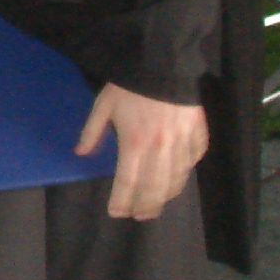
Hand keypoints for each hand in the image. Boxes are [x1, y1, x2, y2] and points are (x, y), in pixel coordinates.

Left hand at [77, 84, 206, 220]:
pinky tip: (179, 180)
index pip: (127, 182)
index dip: (122, 200)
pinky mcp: (198, 134)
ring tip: (158, 205)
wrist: (163, 63)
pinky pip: (193, 160)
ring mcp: (182, 142)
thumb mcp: (103, 105)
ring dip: (167, 195)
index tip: (117, 212)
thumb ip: (92, 132)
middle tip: (140, 217)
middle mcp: (160, 148)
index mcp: (134, 143)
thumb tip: (82, 154)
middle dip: (146, 206)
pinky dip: (186, 174)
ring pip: (177, 178)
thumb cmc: (129, 85)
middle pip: (154, 187)